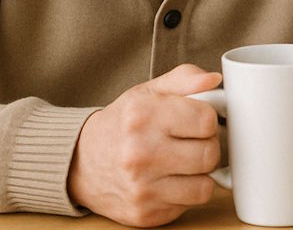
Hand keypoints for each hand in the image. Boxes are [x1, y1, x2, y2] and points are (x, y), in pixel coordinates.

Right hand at [68, 63, 223, 226]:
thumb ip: (184, 79)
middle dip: (207, 146)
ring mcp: (141, 188)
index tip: (196, 121)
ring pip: (205, 185)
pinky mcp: (144, 214)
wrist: (80, 163)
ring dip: (200, 174)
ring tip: (182, 162)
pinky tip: (169, 180)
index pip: (207, 121)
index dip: (208, 119)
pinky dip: (185, 193)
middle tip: (192, 142)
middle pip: (210, 154)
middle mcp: (140, 153)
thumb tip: (213, 80)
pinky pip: (189, 205)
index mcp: (143, 116)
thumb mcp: (147, 92)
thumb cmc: (121, 125)